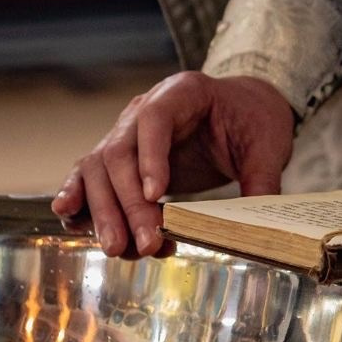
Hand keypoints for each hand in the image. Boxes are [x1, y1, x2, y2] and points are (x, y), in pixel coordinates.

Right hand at [51, 73, 294, 257]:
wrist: (245, 110)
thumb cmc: (255, 121)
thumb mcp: (269, 146)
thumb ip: (262, 181)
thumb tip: (255, 230)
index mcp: (184, 91)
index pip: (155, 117)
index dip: (151, 157)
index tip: (156, 195)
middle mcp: (145, 107)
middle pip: (119, 151)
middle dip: (127, 203)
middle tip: (142, 244)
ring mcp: (129, 131)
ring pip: (99, 169)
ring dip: (105, 211)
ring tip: (120, 250)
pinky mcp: (124, 157)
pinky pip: (92, 176)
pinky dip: (81, 199)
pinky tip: (72, 221)